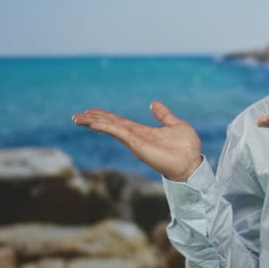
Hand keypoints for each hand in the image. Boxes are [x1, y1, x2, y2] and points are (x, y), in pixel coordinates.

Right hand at [72, 102, 201, 181]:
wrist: (192, 163)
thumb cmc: (187, 148)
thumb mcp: (176, 125)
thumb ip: (164, 115)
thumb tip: (153, 104)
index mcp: (143, 132)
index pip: (120, 122)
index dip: (105, 116)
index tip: (91, 111)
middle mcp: (135, 137)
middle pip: (110, 125)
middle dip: (94, 120)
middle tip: (76, 116)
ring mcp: (135, 141)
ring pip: (111, 128)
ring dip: (94, 122)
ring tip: (78, 118)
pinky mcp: (138, 144)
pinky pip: (119, 132)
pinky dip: (106, 127)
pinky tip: (94, 122)